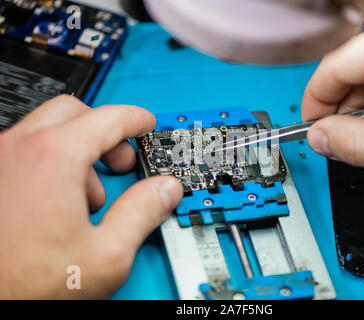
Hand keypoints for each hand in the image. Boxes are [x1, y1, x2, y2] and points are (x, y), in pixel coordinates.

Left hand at [0, 95, 182, 298]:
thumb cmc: (22, 285)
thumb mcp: (105, 254)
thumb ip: (142, 213)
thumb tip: (164, 191)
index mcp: (53, 158)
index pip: (107, 119)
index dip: (135, 120)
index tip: (144, 124)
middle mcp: (17, 150)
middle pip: (73, 114)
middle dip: (104, 132)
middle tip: (121, 160)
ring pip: (46, 133)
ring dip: (76, 151)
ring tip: (89, 196)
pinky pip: (24, 154)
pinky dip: (50, 164)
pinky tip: (58, 204)